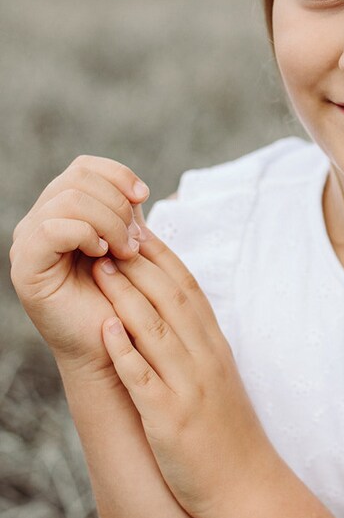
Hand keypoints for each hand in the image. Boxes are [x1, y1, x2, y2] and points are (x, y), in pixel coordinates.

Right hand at [9, 155, 149, 376]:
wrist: (114, 349)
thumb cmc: (125, 300)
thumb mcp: (130, 246)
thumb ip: (126, 214)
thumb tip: (136, 188)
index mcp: (63, 211)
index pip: (84, 167)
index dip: (117, 175)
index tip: (143, 196)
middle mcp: (40, 222)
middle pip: (78, 178)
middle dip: (117, 204)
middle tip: (135, 241)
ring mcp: (28, 243)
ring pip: (70, 199)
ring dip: (109, 222)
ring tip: (125, 252)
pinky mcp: (25, 267)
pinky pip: (53, 228)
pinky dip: (86, 235)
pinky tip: (103, 256)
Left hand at [91, 224, 272, 517]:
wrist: (245, 484)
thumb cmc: (226, 431)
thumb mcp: (217, 377)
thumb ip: (196, 343)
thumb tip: (171, 310)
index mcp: (215, 346)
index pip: (189, 289)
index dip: (163, 256)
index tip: (139, 229)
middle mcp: (204, 359)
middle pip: (171, 300)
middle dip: (140, 264)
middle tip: (111, 235)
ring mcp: (188, 387)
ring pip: (155, 330)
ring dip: (126, 296)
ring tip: (101, 268)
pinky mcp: (170, 417)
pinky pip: (143, 378)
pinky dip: (124, 351)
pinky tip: (105, 329)